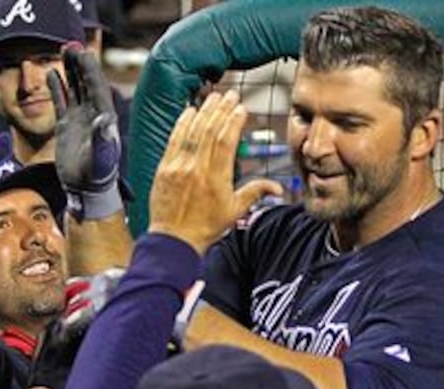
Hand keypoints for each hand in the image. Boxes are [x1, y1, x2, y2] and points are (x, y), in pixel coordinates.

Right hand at [47, 46, 121, 220]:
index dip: (90, 70)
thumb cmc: (98, 175)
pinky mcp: (67, 127)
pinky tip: (52, 75)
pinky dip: (57, 88)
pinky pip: (62, 102)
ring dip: (70, 71)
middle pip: (86, 83)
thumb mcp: (102, 157)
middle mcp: (93, 115)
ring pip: (74, 89)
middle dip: (80, 64)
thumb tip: (103, 119)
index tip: (83, 53)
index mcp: (104, 118)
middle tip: (71, 45)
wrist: (86, 190)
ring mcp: (80, 119)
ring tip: (64, 51)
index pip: (97, 87)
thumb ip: (103, 138)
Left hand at [148, 90, 282, 254]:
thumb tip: (279, 188)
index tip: (241, 108)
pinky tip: (189, 111)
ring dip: (203, 112)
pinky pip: (174, 140)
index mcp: (216, 178)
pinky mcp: (164, 168)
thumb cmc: (204, 228)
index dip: (234, 122)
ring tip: (213, 97)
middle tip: (230, 94)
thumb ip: (255, 193)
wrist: (174, 240)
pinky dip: (182, 124)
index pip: (226, 142)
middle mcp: (196, 169)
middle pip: (210, 132)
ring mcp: (178, 167)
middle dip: (221, 110)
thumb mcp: (234, 211)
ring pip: (192, 132)